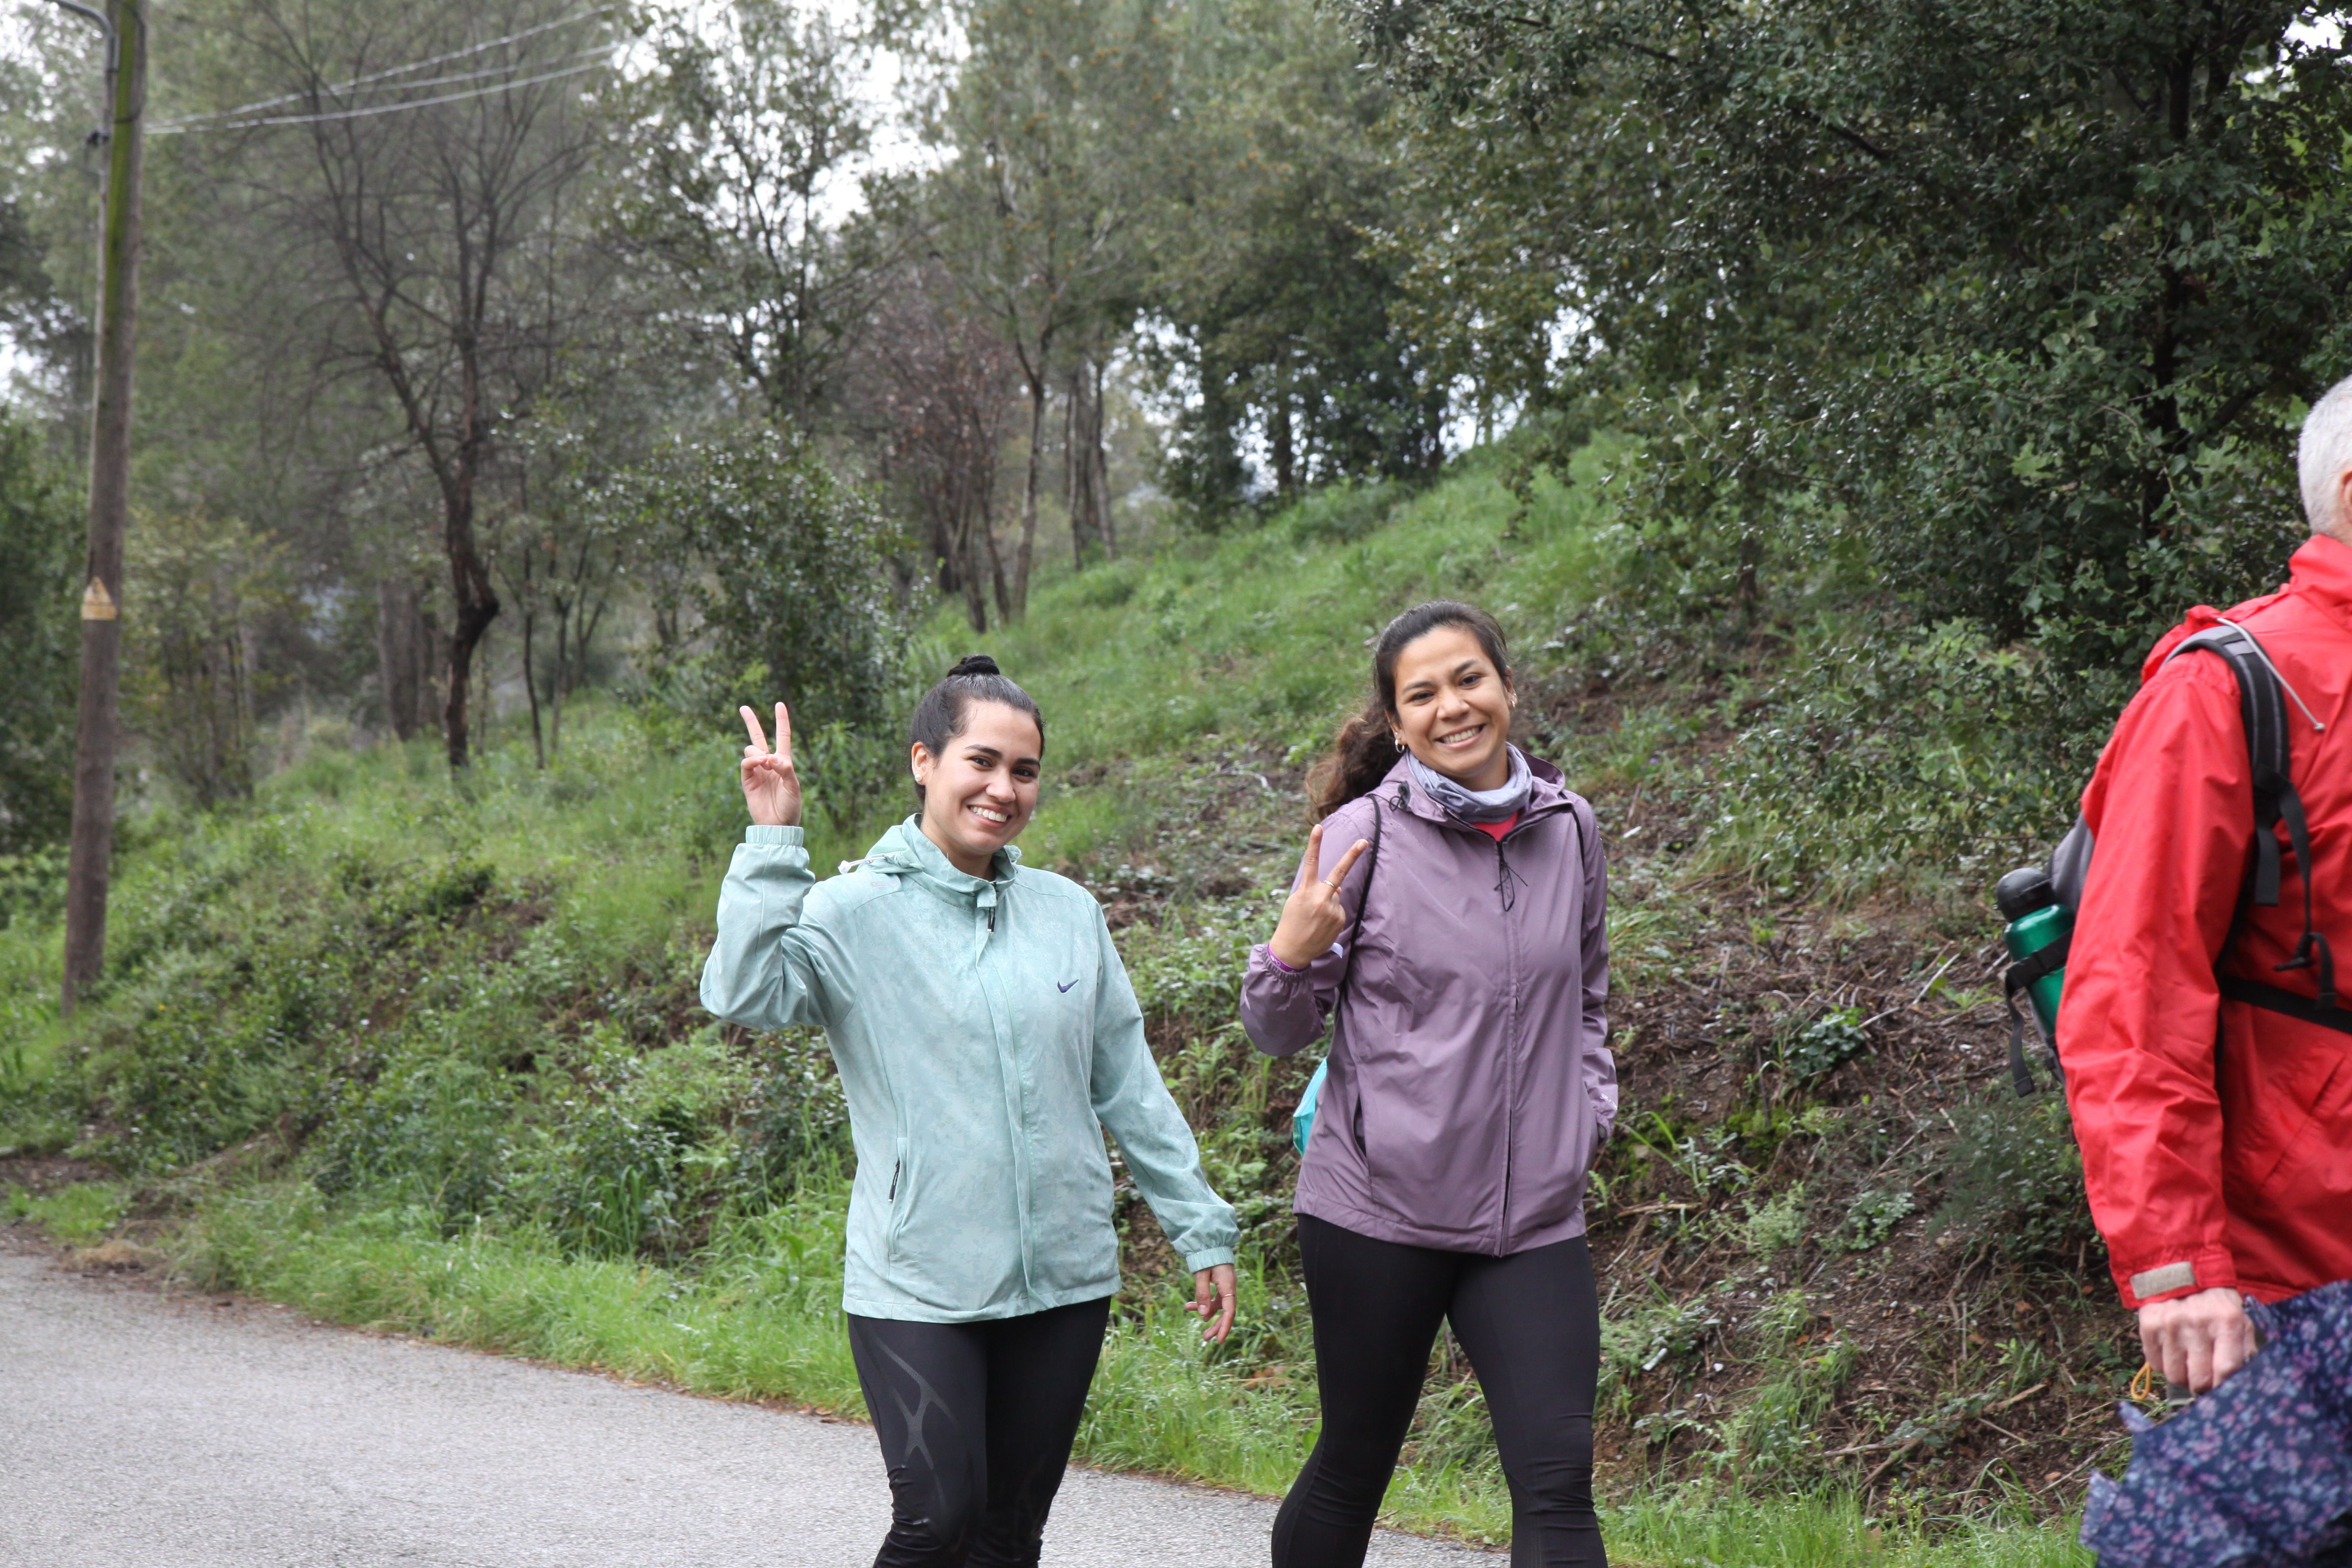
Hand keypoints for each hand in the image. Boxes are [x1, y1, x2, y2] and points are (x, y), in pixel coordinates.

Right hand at [738, 702, 801, 827]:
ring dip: (759, 752)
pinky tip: (761, 763)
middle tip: (743, 707)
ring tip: (767, 763)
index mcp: (784, 763)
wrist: (778, 826)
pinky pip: (746, 763)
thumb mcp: (794, 787)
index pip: (782, 736)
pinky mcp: (748, 780)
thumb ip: (785, 769)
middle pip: (759, 738)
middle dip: (751, 723)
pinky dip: (752, 760)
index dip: (781, 720)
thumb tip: (771, 756)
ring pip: (752, 749)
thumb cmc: (790, 807)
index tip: (779, 704)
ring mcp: (757, 771)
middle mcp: (769, 764)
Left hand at [1189, 1263, 1237, 1342]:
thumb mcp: (1201, 1274)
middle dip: (1217, 1326)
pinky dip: (1205, 1304)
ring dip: (1209, 1315)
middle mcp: (1230, 1288)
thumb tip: (1202, 1315)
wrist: (1210, 1242)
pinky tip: (1192, 1307)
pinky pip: (1215, 1299)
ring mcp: (1226, 1287)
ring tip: (1197, 1324)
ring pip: (1220, 1307)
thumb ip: (1202, 1293)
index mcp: (1228, 1285)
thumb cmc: (1206, 1256)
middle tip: (1206, 1338)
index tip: (1220, 1340)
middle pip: (1226, 1312)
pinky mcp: (1221, 1285)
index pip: (1229, 1311)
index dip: (1225, 1326)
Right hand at [1267, 821, 1369, 969]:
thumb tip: (1339, 887)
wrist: (1292, 950)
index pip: (1310, 862)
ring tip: (1314, 919)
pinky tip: (1321, 925)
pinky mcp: (1340, 919)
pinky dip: (1331, 914)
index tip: (1318, 827)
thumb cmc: (1291, 922)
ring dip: (1327, 904)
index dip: (1314, 844)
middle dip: (1352, 855)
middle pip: (1339, 872)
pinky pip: (1338, 910)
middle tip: (1364, 841)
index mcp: (1306, 890)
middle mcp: (1321, 897)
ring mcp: (1332, 909)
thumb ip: (1316, 890)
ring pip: (1335, 897)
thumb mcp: (1297, 901)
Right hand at [2139, 1286, 2251, 1395]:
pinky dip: (2165, 1366)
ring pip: (2175, 1376)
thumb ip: (2246, 1349)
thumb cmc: (2218, 1304)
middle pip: (2200, 1378)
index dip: (2225, 1386)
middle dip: (2204, 1387)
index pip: (2226, 1369)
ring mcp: (2170, 1324)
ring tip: (2188, 1368)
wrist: (2182, 1273)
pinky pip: (2155, 1365)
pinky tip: (2173, 1355)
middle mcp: (2197, 1322)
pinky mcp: (2149, 1325)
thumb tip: (2244, 1382)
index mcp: (2226, 1320)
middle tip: (2205, 1382)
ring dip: (2183, 1378)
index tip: (2223, 1388)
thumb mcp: (2241, 1320)